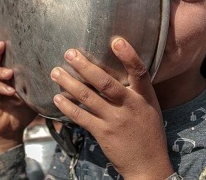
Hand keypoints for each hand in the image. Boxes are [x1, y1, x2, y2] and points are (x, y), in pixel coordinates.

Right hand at [0, 32, 36, 158]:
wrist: (11, 130)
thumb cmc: (23, 110)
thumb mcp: (33, 93)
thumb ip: (38, 82)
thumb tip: (60, 70)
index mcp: (6, 73)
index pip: (2, 56)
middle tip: (1, 43)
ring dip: (0, 71)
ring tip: (10, 73)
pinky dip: (0, 87)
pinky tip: (10, 91)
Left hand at [50, 38, 172, 178]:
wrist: (148, 164)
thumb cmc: (149, 133)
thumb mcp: (150, 107)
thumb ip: (137, 90)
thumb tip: (119, 69)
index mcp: (144, 97)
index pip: (139, 72)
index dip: (129, 55)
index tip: (116, 41)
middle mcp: (130, 106)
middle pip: (105, 83)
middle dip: (85, 67)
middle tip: (69, 53)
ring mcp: (115, 120)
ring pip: (88, 98)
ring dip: (69, 83)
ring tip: (55, 72)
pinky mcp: (103, 133)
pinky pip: (81, 117)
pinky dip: (68, 107)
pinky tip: (57, 98)